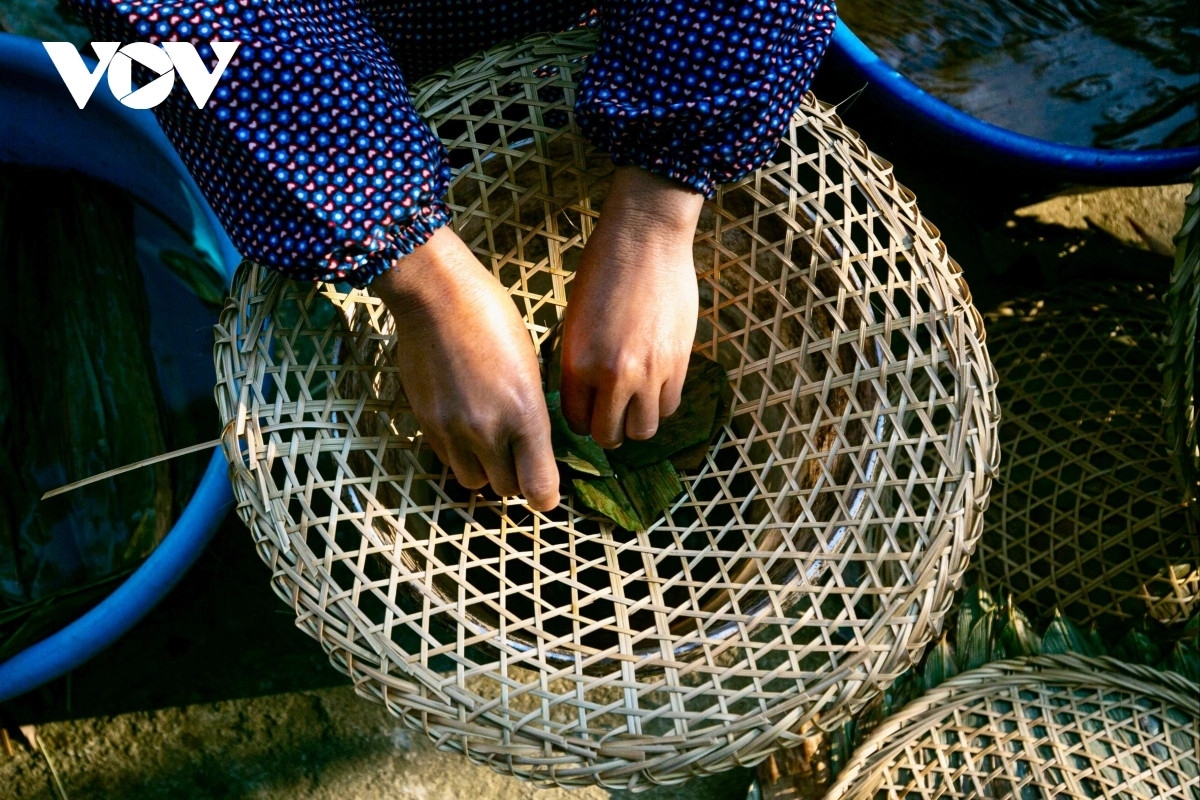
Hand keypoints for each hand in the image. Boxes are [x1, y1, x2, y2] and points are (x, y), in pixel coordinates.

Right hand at [371, 226, 558, 510]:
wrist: (434, 295)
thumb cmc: (492, 316)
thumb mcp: (531, 363)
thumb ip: (533, 412)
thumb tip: (535, 445)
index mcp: (525, 413)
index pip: (539, 487)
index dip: (546, 494)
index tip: (546, 487)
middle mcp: (488, 431)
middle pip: (506, 489)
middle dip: (516, 477)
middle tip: (519, 455)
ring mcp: (452, 430)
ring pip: (473, 481)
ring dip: (485, 470)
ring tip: (490, 441)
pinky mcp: (426, 423)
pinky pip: (447, 459)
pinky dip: (460, 453)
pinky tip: (465, 423)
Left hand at [560, 167, 703, 447]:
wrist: (646, 239)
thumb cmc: (602, 270)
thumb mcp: (575, 321)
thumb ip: (580, 364)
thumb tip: (585, 397)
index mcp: (579, 364)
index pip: (576, 422)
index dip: (580, 420)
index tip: (585, 410)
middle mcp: (614, 376)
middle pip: (610, 436)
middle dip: (607, 430)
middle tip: (608, 414)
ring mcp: (651, 372)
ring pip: (644, 430)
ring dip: (636, 421)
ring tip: (633, 403)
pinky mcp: (680, 363)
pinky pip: (671, 405)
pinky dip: (661, 403)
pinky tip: (655, 384)